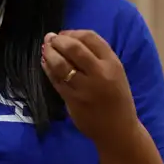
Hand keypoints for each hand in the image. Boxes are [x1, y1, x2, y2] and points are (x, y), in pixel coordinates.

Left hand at [41, 30, 139, 150]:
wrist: (118, 131)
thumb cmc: (116, 99)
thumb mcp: (114, 72)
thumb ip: (96, 56)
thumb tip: (68, 38)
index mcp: (112, 64)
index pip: (90, 38)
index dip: (73, 32)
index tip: (64, 34)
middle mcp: (99, 73)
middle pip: (73, 48)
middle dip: (58, 40)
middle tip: (50, 39)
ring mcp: (84, 87)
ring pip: (60, 63)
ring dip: (49, 52)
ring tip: (45, 48)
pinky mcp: (72, 100)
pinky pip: (55, 79)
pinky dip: (47, 68)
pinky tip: (45, 63)